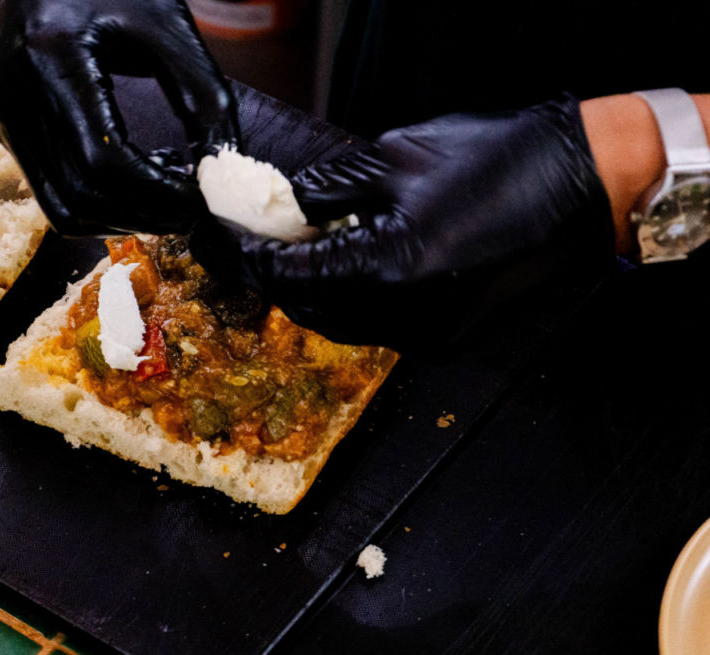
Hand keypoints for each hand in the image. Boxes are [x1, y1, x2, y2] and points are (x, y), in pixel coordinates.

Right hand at [0, 0, 238, 235]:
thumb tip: (225, 171)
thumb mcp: (168, 26)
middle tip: (190, 210)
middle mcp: (13, 92)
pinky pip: (51, 190)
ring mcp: (2, 115)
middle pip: (80, 196)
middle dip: (143, 216)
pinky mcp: (5, 127)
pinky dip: (98, 201)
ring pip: (61, 208)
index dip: (157, 196)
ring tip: (165, 193)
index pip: (103, 162)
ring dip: (120, 217)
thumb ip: (205, 97)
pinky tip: (136, 175)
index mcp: (50, 55)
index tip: (199, 202)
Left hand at [190, 95, 614, 349]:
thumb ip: (327, 191)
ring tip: (304, 247)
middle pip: (309, 308)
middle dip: (277, 276)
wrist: (583, 184)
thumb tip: (283, 205)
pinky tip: (351, 264)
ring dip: (313, 291)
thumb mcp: (394, 158)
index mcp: (386, 270)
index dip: (250, 254)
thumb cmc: (498, 160)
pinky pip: (380, 328)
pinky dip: (352, 301)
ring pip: (342, 324)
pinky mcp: (449, 336)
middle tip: (262, 238)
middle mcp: (405, 317)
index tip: (231, 234)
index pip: (288, 275)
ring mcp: (430, 334)